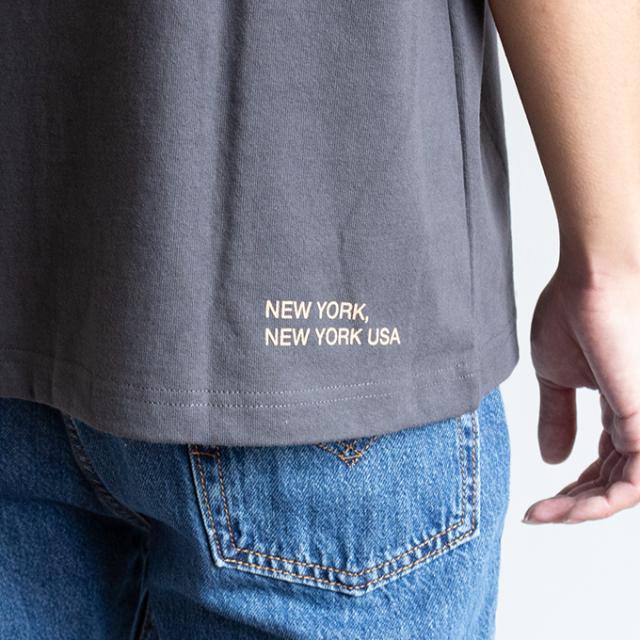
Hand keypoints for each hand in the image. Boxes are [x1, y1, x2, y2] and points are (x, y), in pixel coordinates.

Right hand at [524, 267, 639, 523]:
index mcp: (620, 409)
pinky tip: (558, 505)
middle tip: (538, 514)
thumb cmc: (575, 311)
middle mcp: (638, 422)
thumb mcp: (554, 375)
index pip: (606, 465)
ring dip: (581, 512)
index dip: (575, 488)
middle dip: (575, 506)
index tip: (538, 499)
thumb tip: (551, 459)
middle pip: (614, 485)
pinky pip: (630, 486)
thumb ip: (556, 418)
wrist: (594, 278)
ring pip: (625, 493)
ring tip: (543, 514)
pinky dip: (594, 504)